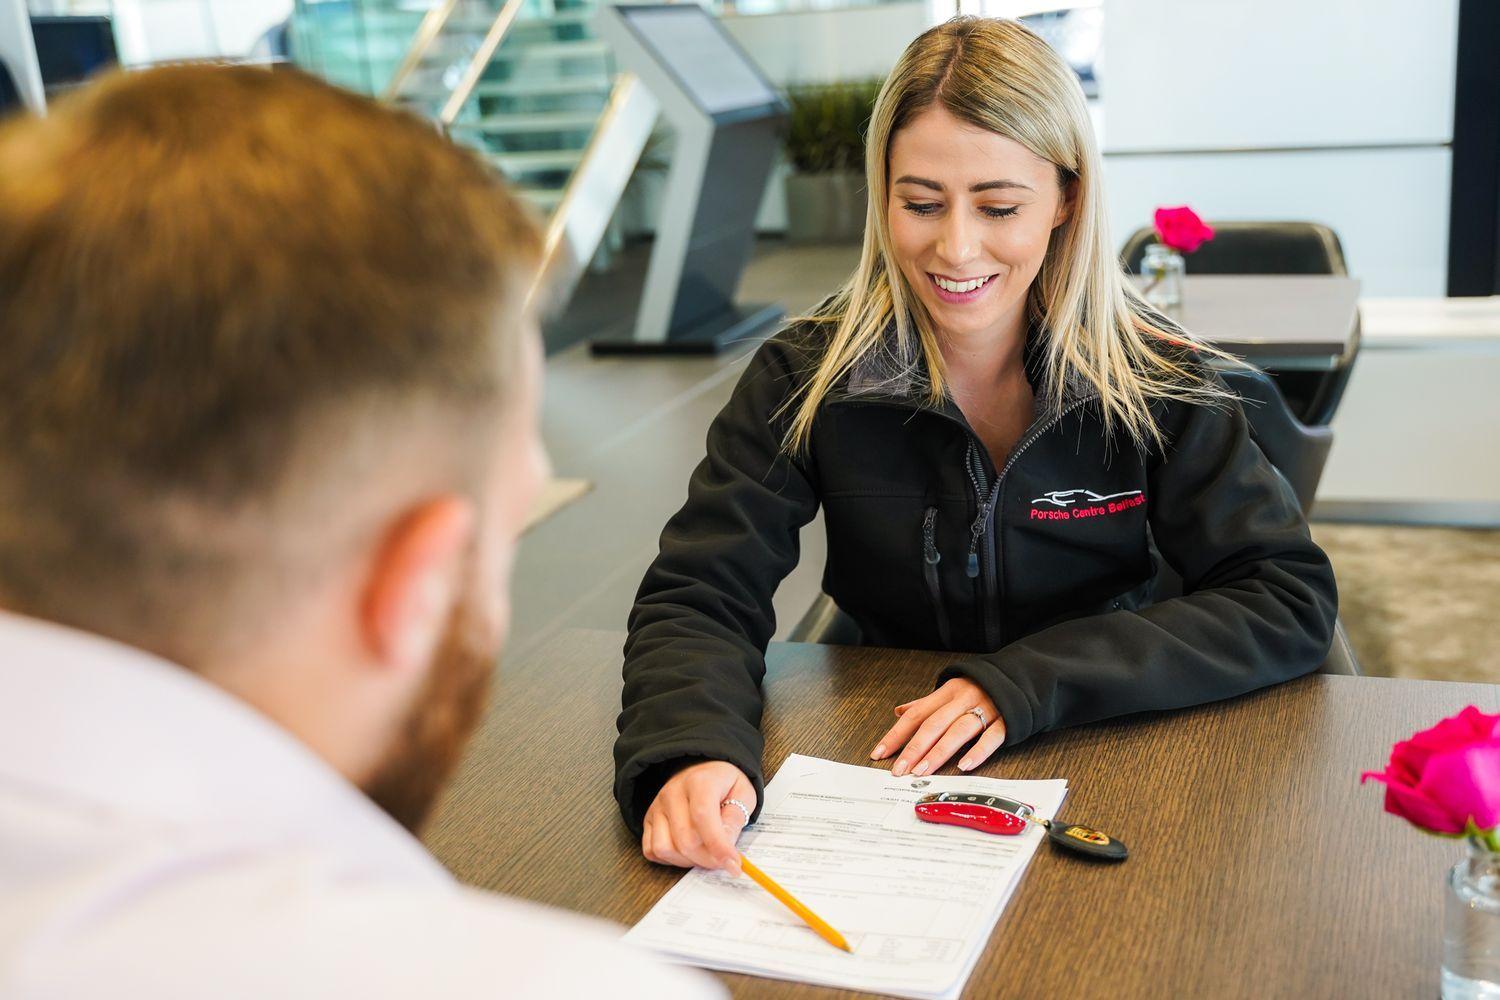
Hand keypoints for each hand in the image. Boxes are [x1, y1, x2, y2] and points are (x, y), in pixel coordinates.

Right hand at [641, 761, 754, 875]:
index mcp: (699, 782)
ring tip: (704, 853)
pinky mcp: (648, 819)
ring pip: (664, 848)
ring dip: (687, 861)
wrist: (701, 770)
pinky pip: (651, 850)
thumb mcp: (743, 793)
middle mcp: (672, 793)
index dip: (718, 846)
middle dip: (708, 859)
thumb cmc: (724, 784)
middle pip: (685, 840)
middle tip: (724, 860)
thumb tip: (727, 850)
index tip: (733, 865)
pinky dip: (670, 859)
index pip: (702, 817)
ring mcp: (657, 806)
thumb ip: (735, 819)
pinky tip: (686, 852)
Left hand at [869, 678, 1003, 776]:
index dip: (896, 734)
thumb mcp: (951, 691)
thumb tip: (898, 711)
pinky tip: (964, 766)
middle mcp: (963, 699)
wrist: (1019, 678)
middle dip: (914, 748)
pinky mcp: (1006, 721)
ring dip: (939, 752)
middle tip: (900, 769)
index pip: (916, 714)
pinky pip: (991, 737)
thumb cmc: (979, 689)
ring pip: (958, 731)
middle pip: (934, 724)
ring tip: (923, 771)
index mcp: (947, 693)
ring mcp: (985, 709)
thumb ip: (926, 704)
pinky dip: (978, 751)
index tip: (879, 752)